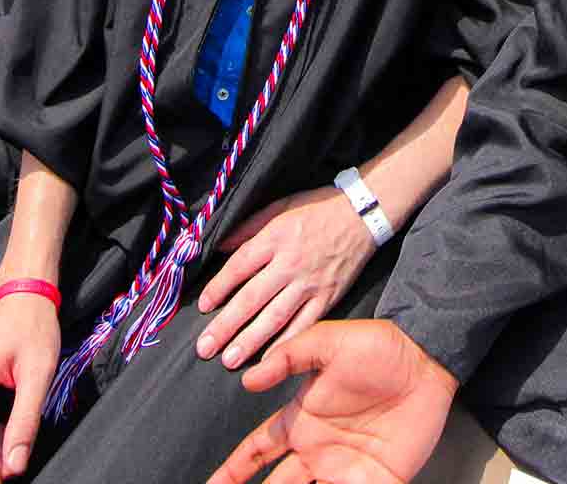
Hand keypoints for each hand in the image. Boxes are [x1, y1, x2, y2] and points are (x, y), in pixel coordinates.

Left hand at [195, 188, 376, 370]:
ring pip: (275, 316)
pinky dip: (287, 343)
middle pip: (252, 298)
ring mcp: (310, 283)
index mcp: (276, 237)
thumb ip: (249, 227)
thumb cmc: (318, 208)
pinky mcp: (328, 296)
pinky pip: (305, 324)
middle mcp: (291, 262)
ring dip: (250, 340)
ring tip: (230, 360)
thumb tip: (219, 246)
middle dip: (226, 325)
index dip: (219, 288)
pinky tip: (270, 360)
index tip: (203, 306)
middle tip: (205, 348)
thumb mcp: (281, 206)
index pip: (240, 266)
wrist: (362, 213)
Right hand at [208, 320, 457, 483]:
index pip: (256, 452)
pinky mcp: (376, 480)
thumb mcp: (332, 343)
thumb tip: (248, 378)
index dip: (232, 471)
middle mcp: (317, 451)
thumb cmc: (380, 348)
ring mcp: (344, 469)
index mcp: (302, 421)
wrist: (428, 359)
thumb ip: (291, 357)